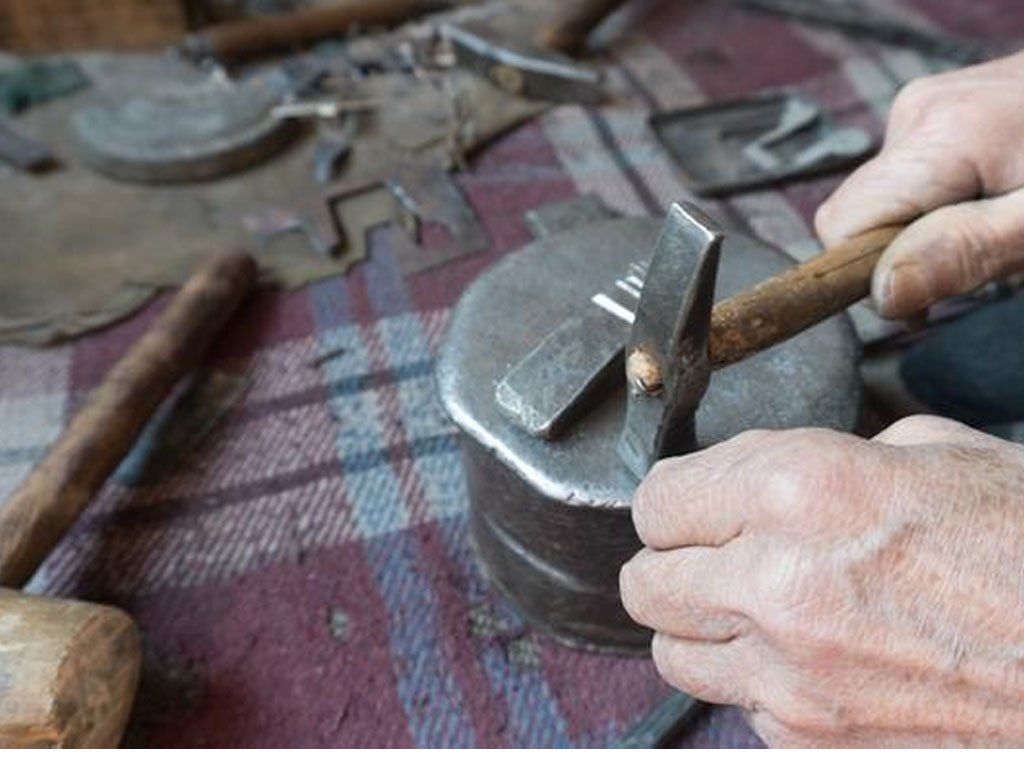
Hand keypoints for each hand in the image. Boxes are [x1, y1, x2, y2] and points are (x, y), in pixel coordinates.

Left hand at [620, 416, 1023, 746]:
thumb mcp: (934, 456)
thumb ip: (825, 462)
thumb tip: (763, 478)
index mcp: (800, 491)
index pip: (658, 499)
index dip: (676, 498)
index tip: (695, 500)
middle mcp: (777, 585)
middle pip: (645, 582)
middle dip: (673, 561)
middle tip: (713, 551)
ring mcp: (791, 677)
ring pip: (673, 652)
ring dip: (702, 625)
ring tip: (754, 607)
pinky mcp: (813, 743)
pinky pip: (737, 706)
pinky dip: (755, 680)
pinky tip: (809, 658)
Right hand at [816, 50, 1023, 318]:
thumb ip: (966, 251)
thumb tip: (881, 292)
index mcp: (941, 133)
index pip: (844, 224)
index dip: (875, 271)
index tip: (937, 293)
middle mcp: (919, 110)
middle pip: (863, 213)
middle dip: (912, 252)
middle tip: (992, 259)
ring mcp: (929, 104)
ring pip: (888, 200)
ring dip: (934, 231)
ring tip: (1006, 225)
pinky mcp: (944, 109)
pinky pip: (912, 179)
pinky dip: (948, 205)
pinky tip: (999, 201)